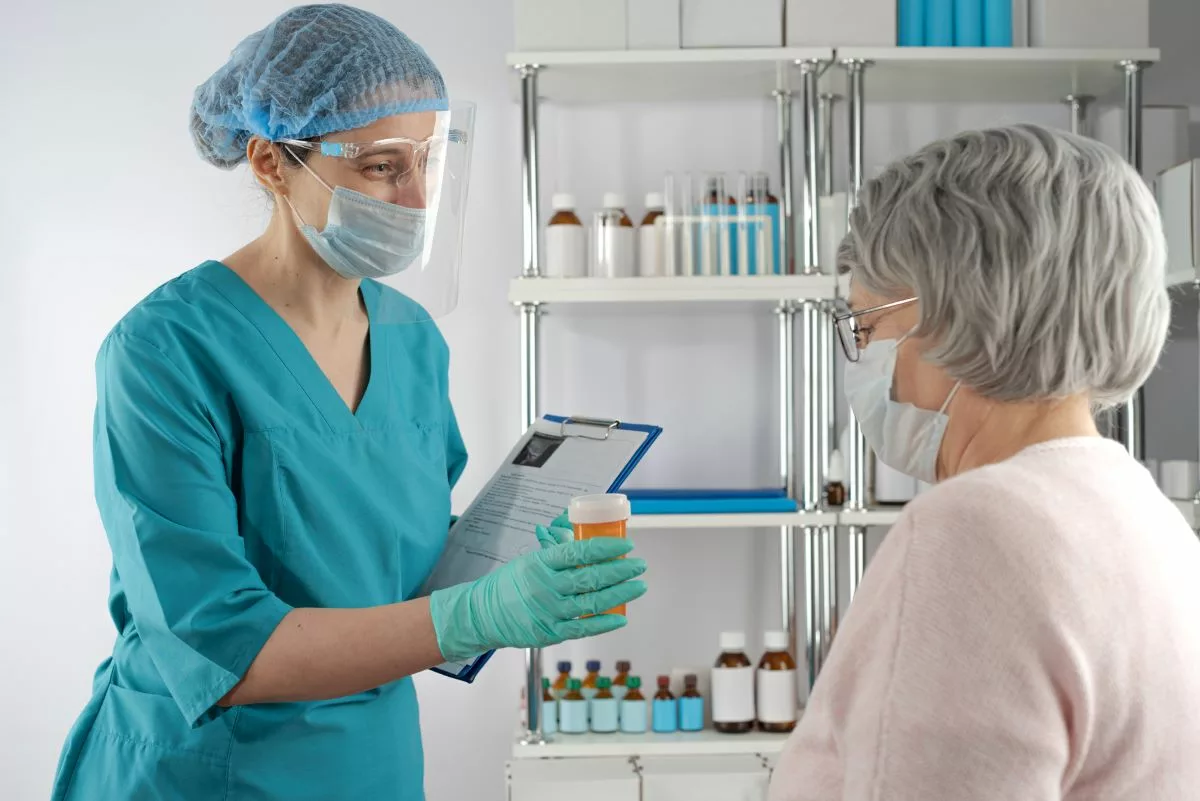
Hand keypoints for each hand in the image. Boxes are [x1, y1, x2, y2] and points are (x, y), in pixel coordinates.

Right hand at [429, 519, 645, 661]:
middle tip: (639, 565)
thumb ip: (556, 551)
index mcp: (541, 562)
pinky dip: (604, 623)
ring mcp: (549, 611)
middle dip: (620, 570)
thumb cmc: (509, 584)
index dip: (606, 547)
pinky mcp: (550, 633)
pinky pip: (583, 628)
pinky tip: (621, 616)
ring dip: (620, 593)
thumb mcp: (529, 559)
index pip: (579, 551)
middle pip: (590, 577)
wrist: (482, 614)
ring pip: (592, 602)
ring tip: (638, 586)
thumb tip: (579, 530)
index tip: (625, 544)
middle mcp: (546, 586)